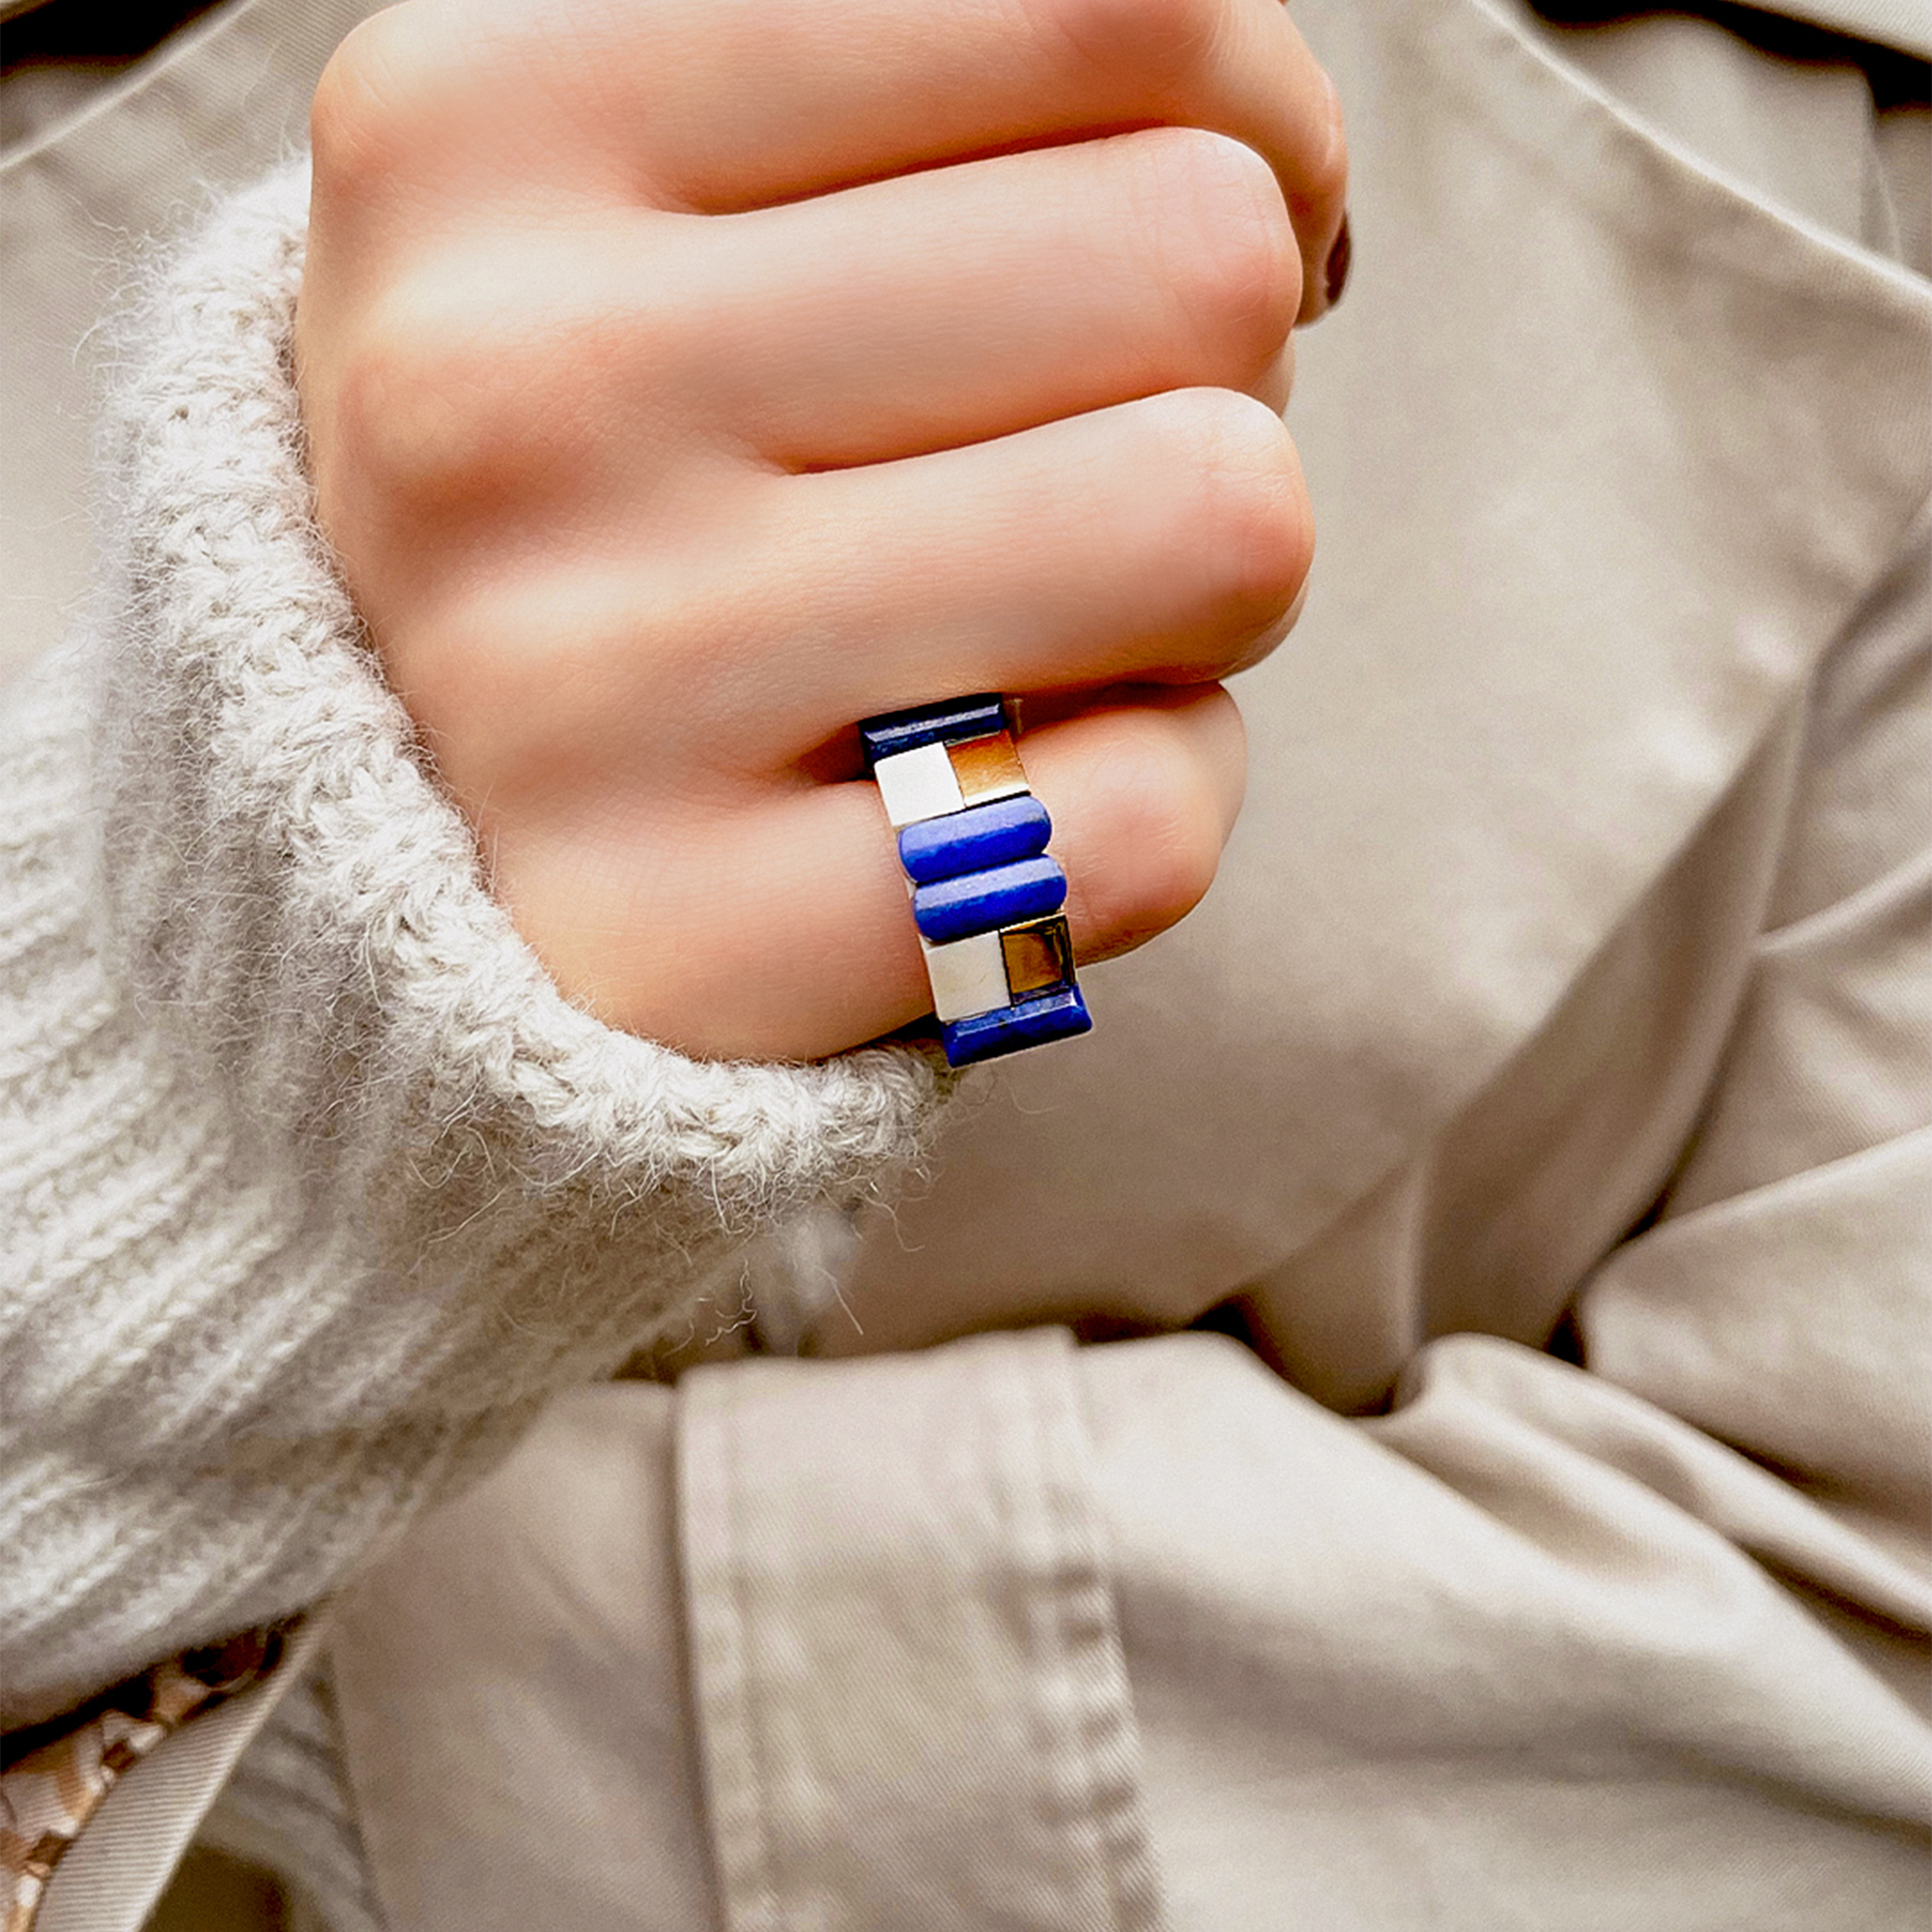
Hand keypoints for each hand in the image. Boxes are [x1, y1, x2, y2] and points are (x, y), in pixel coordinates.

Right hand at [295, 0, 1345, 1059]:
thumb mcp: (659, 187)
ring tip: (1038, 612)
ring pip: (1228, 523)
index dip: (1241, 117)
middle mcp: (502, 396)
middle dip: (1214, 365)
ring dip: (1209, 581)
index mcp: (483, 122)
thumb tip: (1289, 151)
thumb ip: (934, 79)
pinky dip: (1149, 793)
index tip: (1153, 215)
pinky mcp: (696, 945)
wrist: (400, 812)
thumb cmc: (616, 465)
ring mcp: (584, 698)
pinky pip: (1154, 817)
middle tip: (1061, 451)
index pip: (1111, 3)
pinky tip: (995, 791)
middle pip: (1201, 256)